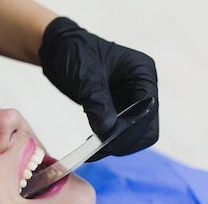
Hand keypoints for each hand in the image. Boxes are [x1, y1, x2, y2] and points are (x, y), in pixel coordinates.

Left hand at [39, 17, 158, 159]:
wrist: (58, 50)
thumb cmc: (73, 52)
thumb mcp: (85, 76)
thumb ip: (97, 103)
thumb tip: (108, 131)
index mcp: (142, 73)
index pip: (149, 110)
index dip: (132, 129)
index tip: (109, 141)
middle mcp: (141, 87)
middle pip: (146, 126)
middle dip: (126, 140)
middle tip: (101, 150)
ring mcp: (130, 99)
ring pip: (133, 133)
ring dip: (116, 144)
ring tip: (93, 149)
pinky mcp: (116, 108)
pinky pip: (119, 131)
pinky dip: (108, 140)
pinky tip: (92, 143)